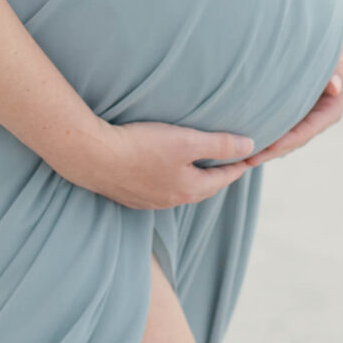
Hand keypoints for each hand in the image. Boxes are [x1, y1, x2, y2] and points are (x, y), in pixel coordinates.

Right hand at [71, 118, 258, 210]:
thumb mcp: (186, 141)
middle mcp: (172, 200)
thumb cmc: (140, 146)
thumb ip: (219, 144)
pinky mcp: (130, 196)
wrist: (92, 157)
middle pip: (203, 187)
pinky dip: (169, 180)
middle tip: (229, 162)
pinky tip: (163, 170)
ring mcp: (149, 201)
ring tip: (198, 165)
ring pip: (180, 190)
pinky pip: (159, 190)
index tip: (249, 156)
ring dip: (193, 179)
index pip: (224, 178)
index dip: (238, 165)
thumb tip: (250, 146)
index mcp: (190, 189)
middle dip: (218, 175)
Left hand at [249, 19, 342, 167]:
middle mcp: (317, 116)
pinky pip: (275, 122)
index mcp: (332, 108)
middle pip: (292, 140)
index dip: (289, 141)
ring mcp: (302, 113)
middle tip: (246, 160)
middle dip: (271, 151)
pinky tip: (240, 136)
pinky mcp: (289, 107)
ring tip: (238, 156)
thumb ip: (341, 68)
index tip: (269, 149)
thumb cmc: (339, 40)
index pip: (309, 130)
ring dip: (264, 146)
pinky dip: (262, 130)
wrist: (329, 34)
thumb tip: (334, 87)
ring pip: (282, 135)